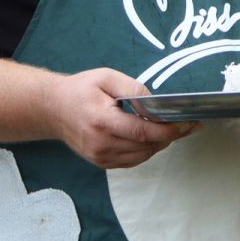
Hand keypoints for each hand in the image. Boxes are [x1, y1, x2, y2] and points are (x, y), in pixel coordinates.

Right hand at [47, 67, 195, 168]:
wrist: (52, 109)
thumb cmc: (79, 90)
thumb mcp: (106, 78)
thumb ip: (133, 88)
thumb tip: (155, 102)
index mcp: (102, 122)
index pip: (142, 131)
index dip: (168, 130)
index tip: (186, 124)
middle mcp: (101, 144)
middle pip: (146, 146)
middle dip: (170, 136)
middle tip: (187, 125)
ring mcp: (100, 156)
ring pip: (142, 156)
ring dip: (159, 144)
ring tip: (172, 130)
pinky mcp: (101, 162)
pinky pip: (132, 161)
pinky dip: (146, 150)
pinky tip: (152, 138)